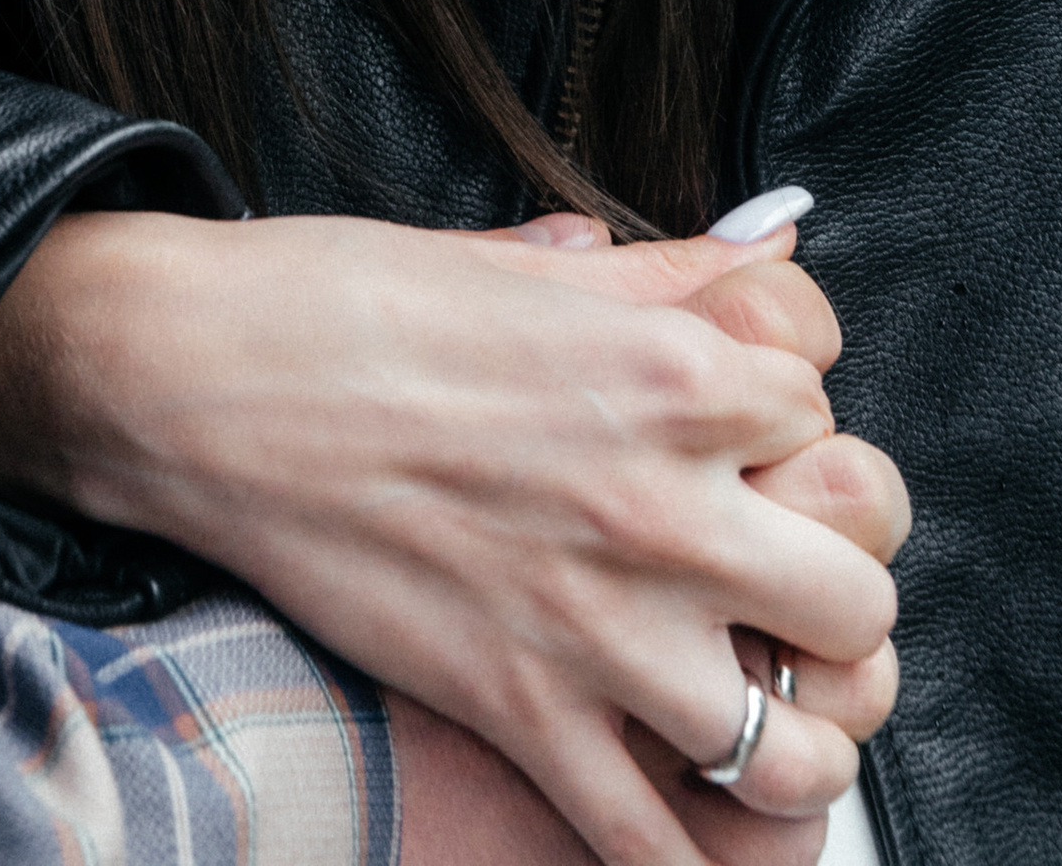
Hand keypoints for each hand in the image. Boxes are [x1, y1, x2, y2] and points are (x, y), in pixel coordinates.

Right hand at [0, 207, 898, 865]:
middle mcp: (661, 504)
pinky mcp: (519, 713)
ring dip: (787, 732)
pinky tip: (673, 810)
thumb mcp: (523, 262)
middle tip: (772, 576)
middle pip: (859, 594)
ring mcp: (596, 625)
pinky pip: (651, 843)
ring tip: (750, 703)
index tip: (742, 433)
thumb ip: (664, 272)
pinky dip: (681, 854)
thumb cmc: (346, 302)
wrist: (202, 381)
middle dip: (829, 584)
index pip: (826, 409)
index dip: (787, 420)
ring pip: (794, 745)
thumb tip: (770, 255)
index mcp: (669, 369)